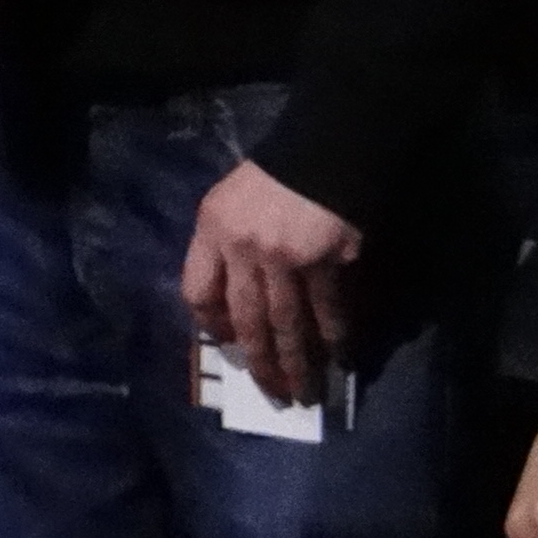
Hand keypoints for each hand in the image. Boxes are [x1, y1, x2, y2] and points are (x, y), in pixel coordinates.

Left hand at [181, 157, 361, 405]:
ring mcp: (283, 256)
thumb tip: (238, 300)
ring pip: (286, 323)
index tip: (229, 343)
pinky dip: (335, 337)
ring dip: (296, 363)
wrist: (328, 144)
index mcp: (212, 228)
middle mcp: (242, 247)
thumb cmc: (278, 170)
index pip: (197, 291)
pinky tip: (340, 358)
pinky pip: (326, 310)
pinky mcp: (324, 259)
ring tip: (304, 393)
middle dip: (259, 362)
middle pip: (245, 319)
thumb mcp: (233, 199)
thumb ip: (226, 243)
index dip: (211, 325)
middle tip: (272, 393)